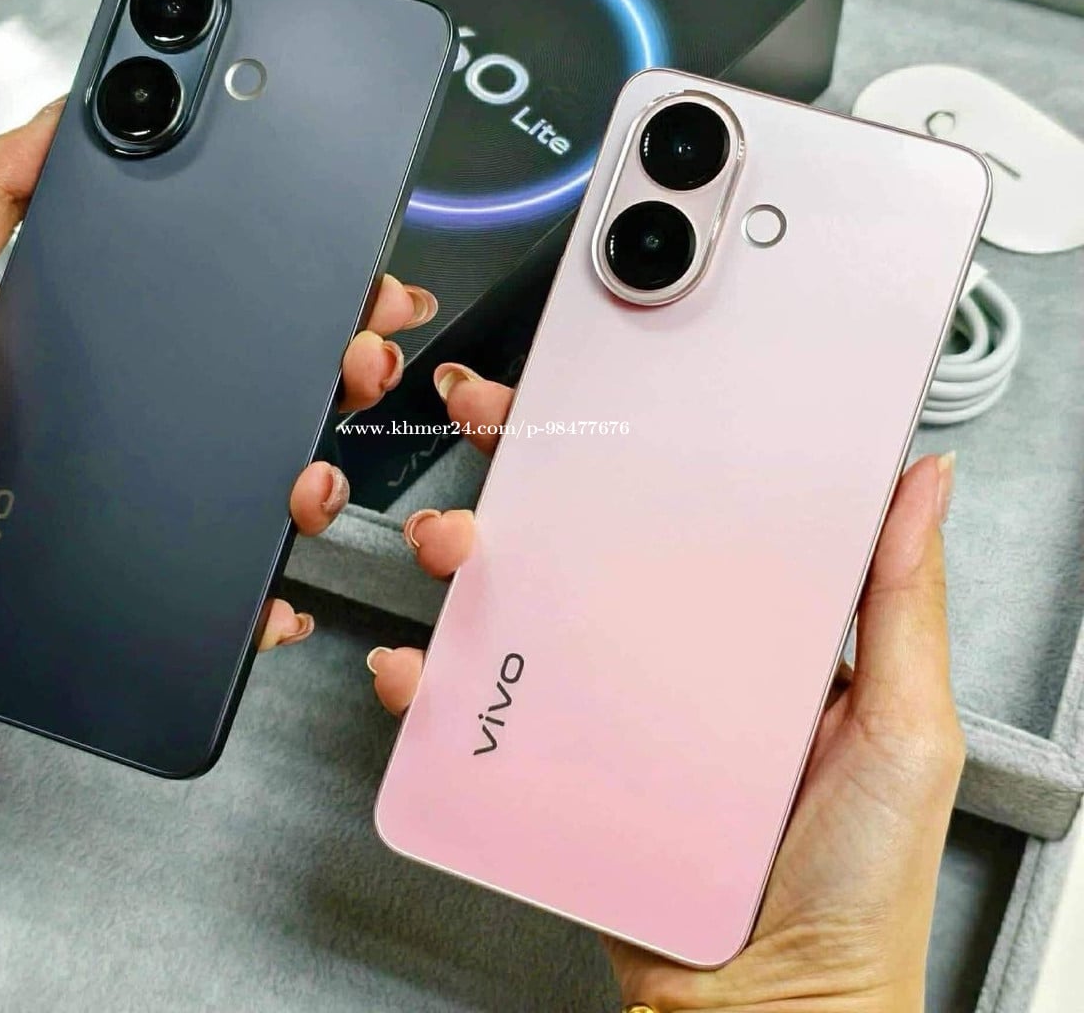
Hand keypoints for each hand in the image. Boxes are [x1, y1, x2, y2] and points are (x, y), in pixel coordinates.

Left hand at [0, 101, 437, 652]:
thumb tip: (69, 110)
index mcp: (118, 348)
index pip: (236, 313)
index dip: (310, 298)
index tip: (361, 283)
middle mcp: (148, 423)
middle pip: (278, 397)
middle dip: (349, 371)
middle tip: (364, 355)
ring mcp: (150, 500)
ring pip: (272, 489)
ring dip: (322, 480)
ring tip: (311, 472)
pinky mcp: (136, 576)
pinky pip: (225, 591)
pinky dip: (269, 601)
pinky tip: (280, 595)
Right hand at [369, 364, 963, 1012]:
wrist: (769, 1009)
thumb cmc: (853, 883)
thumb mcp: (901, 730)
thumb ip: (903, 607)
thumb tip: (922, 486)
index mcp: (745, 628)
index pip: (683, 507)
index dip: (638, 440)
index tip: (602, 388)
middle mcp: (667, 654)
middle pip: (585, 537)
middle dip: (527, 470)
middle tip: (499, 426)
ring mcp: (604, 708)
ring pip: (516, 606)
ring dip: (466, 558)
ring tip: (456, 547)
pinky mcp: (553, 767)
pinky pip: (475, 711)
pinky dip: (427, 682)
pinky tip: (416, 667)